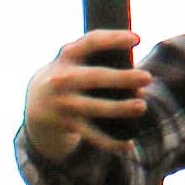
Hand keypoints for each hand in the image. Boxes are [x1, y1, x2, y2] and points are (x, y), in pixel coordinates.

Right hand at [22, 33, 149, 161]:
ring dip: (119, 108)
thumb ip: (100, 60)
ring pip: (95, 108)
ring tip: (141, 107)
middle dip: (122, 78)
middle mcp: (62, 78)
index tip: (137, 39)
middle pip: (96, 77)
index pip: (91, 42)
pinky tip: (129, 146)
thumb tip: (136, 81)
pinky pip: (91, 135)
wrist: (37, 101)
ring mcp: (63, 102)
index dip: (113, 39)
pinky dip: (110, 142)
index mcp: (68, 55)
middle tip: (148, 77)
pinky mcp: (67, 123)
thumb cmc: (72, 73)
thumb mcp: (76, 60)